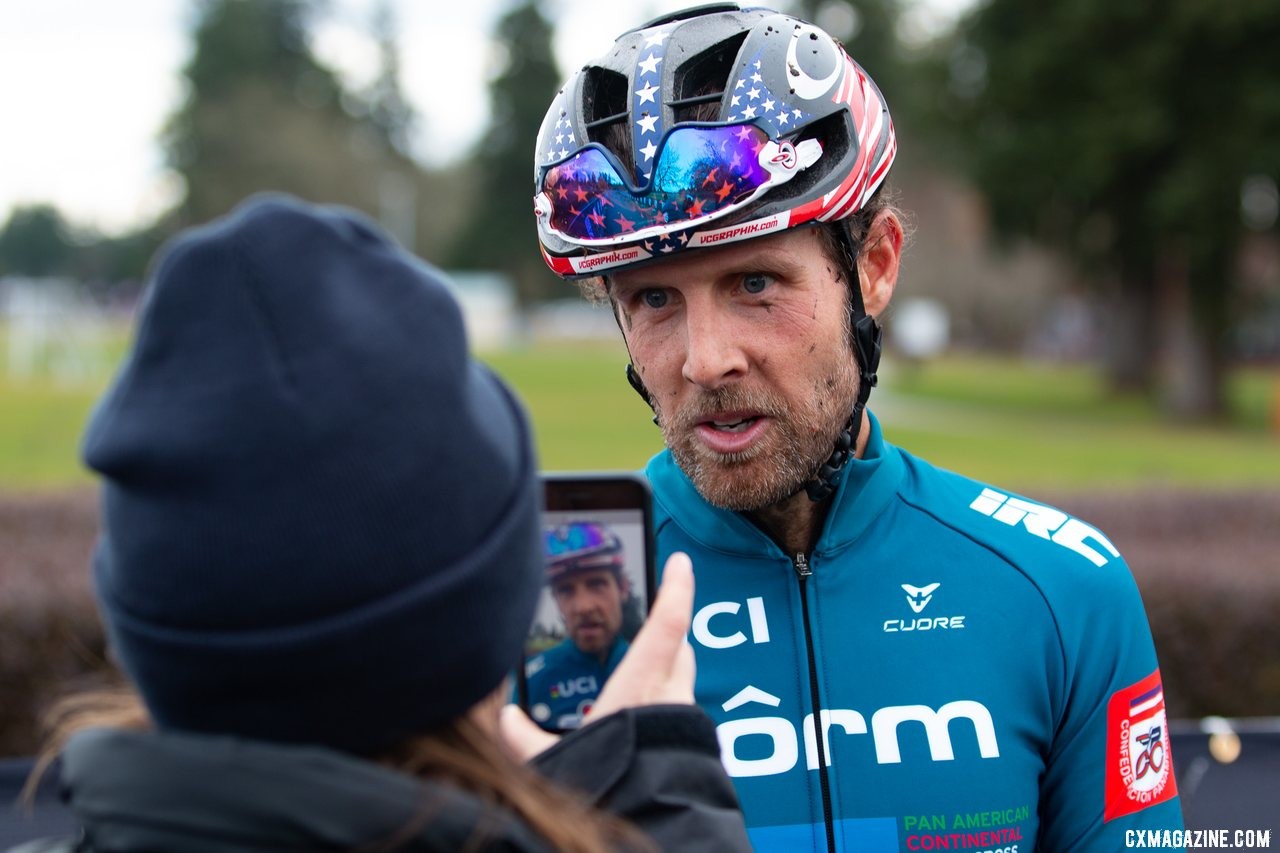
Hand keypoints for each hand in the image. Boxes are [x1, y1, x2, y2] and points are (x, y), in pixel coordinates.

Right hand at [499, 552, 696, 761]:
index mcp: (642, 684)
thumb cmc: (608, 782)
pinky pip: (677, 720)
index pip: (669, 622)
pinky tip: (636, 730)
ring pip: (679, 686)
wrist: (653, 827)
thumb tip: (502, 718)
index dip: (676, 587)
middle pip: (679, 650)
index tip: (682, 561)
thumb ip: (523, 737)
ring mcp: (684, 725)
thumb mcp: (551, 759)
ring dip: (660, 681)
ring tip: (631, 688)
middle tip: (647, 626)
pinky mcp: (688, 750)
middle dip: (667, 635)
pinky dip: (659, 714)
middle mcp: (671, 699)